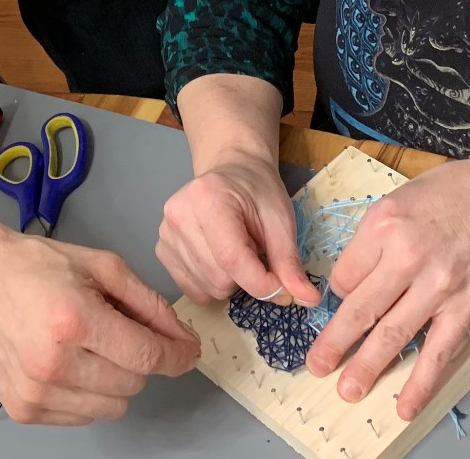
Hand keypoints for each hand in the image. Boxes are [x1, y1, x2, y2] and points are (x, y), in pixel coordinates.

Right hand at [0, 212, 199, 424]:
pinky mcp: (22, 410)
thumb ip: (149, 304)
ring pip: (113, 407)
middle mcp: (52, 363)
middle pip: (133, 384)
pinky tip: (69, 363)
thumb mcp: (102, 266)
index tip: (188, 352)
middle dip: (139, 359)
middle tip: (117, 331)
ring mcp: (35, 392)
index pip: (146, 356)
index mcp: (73, 320)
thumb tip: (182, 340)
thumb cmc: (37, 266)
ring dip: (115, 380)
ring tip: (90, 347)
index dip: (176, 356)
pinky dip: (88, 394)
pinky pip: (84, 417)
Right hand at [157, 151, 320, 306]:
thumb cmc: (258, 191)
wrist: (232, 170)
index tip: (285, 289)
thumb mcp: (281, 220)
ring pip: (207, 288)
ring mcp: (165, 233)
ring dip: (231, 281)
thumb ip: (289, 262)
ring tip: (237, 250)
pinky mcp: (162, 249)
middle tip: (256, 252)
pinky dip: (212, 284)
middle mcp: (178, 215)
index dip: (262, 283)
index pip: (232, 259)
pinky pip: (192, 289)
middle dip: (247, 279)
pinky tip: (219, 258)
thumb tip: (308, 299)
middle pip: (219, 278)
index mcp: (208, 198)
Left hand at [306, 158, 469, 420]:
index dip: (338, 294)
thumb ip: (371, 240)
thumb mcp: (397, 200)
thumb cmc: (452, 195)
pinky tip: (406, 404)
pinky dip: (421, 382)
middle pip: (360, 309)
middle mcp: (407, 256)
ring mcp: (437, 286)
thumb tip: (349, 282)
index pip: (344, 275)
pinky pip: (438, 351)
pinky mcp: (465, 307)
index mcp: (383, 225)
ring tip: (348, 389)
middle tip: (317, 366)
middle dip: (334, 343)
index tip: (343, 301)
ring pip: (392, 335)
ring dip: (367, 366)